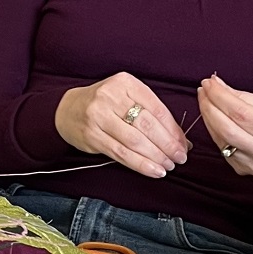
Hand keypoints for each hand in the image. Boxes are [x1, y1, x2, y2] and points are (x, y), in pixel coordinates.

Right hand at [55, 72, 189, 178]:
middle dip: (167, 145)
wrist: (68, 110)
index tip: (184, 144)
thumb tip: (181, 139)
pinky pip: (121, 153)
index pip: (156, 108)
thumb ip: (152, 113)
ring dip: (156, 157)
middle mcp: (110, 96)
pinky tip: (153, 171)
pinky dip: (140, 164)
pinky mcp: (92, 136)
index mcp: (125, 82)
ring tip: (168, 165)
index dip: (173, 129)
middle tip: (180, 157)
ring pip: (135, 141)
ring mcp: (99, 116)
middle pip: (147, 125)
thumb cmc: (106, 104)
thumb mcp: (127, 97)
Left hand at [196, 74, 252, 176]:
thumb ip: (243, 96)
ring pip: (220, 139)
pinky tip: (212, 117)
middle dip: (209, 106)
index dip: (220, 96)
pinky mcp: (244, 170)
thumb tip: (216, 84)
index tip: (209, 82)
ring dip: (208, 117)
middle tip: (203, 89)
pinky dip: (214, 130)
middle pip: (226, 128)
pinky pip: (222, 148)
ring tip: (205, 99)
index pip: (239, 113)